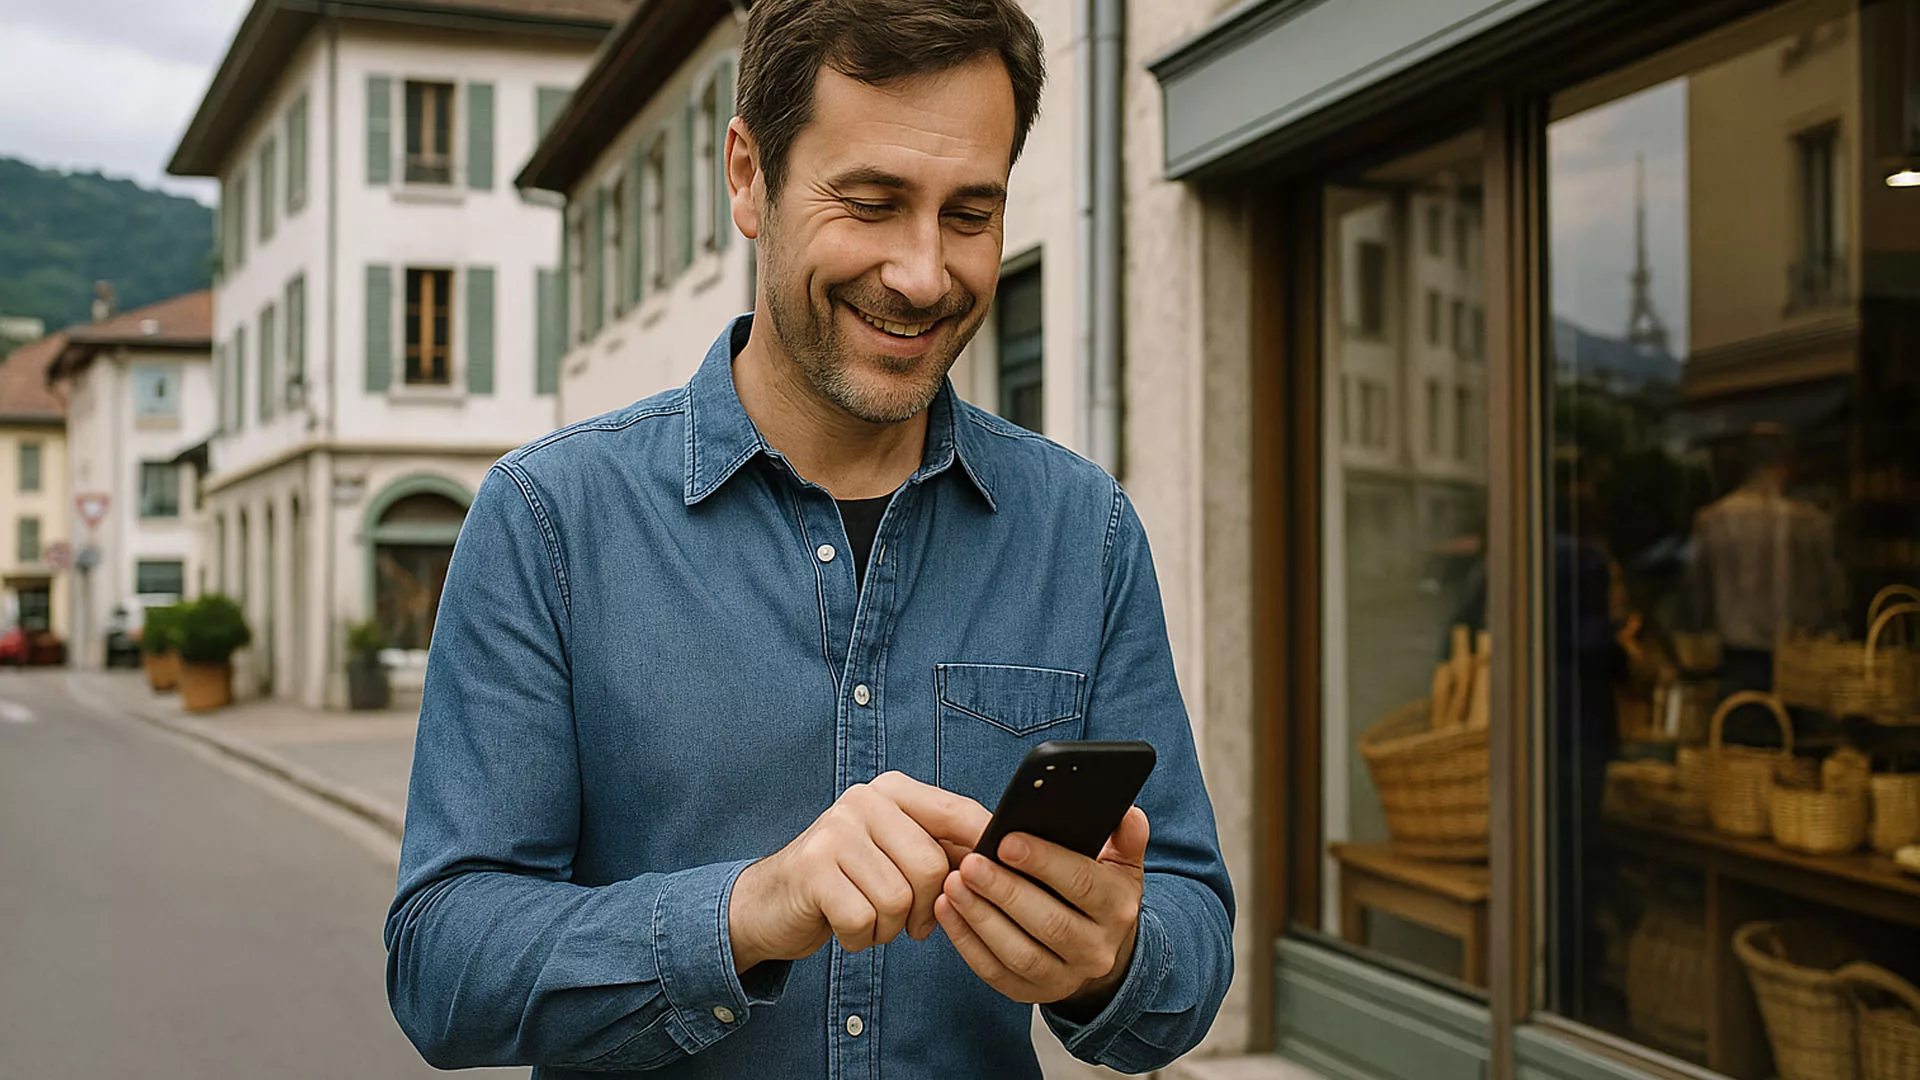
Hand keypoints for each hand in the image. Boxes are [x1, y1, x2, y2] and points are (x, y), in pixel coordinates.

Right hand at [729, 772, 989, 971]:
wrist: (772, 902)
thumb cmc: (849, 881)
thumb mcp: (897, 854)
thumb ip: (944, 849)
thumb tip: (1005, 854)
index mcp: (892, 790)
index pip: (958, 813)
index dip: (985, 848)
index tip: (998, 878)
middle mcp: (864, 800)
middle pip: (931, 866)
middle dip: (926, 908)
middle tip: (911, 922)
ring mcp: (834, 831)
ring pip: (898, 899)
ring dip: (890, 927)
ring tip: (871, 919)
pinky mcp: (812, 869)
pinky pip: (864, 919)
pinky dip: (861, 938)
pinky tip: (846, 927)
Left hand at [933, 806, 1147, 1011]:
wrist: (1101, 951)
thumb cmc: (1100, 895)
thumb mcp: (1121, 865)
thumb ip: (1125, 837)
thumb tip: (1127, 813)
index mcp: (1117, 909)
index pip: (1082, 884)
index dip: (1044, 862)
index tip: (1006, 840)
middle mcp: (1096, 949)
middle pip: (1049, 923)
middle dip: (1005, 891)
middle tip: (970, 863)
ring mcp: (1064, 977)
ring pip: (1019, 952)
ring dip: (980, 918)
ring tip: (953, 884)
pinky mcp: (1030, 993)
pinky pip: (994, 971)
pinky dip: (966, 942)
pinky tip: (947, 910)